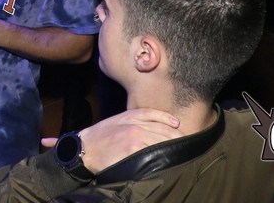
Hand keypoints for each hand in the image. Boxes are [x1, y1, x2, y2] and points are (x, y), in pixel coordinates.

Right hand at [40, 109, 182, 170]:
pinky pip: (153, 151)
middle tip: (186, 143)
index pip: (157, 118)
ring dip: (173, 146)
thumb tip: (160, 123)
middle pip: (163, 130)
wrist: (86, 148)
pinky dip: (163, 154)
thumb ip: (137, 117)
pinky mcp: (133, 151)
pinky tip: (170, 156)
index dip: (170, 123)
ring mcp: (135, 139)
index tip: (180, 128)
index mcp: (131, 116)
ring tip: (182, 151)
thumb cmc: (101, 135)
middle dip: (176, 136)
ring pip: (160, 140)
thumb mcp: (119, 119)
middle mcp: (135, 126)